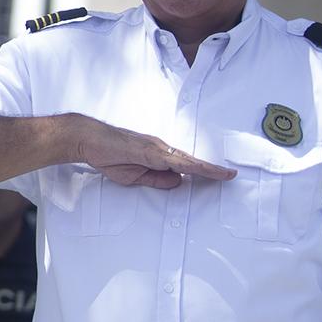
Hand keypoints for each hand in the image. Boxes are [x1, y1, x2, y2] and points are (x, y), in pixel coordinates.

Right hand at [69, 115, 234, 189]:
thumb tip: (178, 182)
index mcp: (157, 155)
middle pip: (190, 161)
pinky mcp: (149, 150)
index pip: (185, 165)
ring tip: (225, 175)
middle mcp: (160, 148)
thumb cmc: (109, 155)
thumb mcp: (135, 176)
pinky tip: (202, 170)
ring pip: (186, 160)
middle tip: (232, 176)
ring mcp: (156, 147)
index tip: (222, 175)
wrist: (90, 139)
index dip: (204, 170)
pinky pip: (174, 160)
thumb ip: (156, 179)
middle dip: (212, 169)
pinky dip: (191, 166)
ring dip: (206, 168)